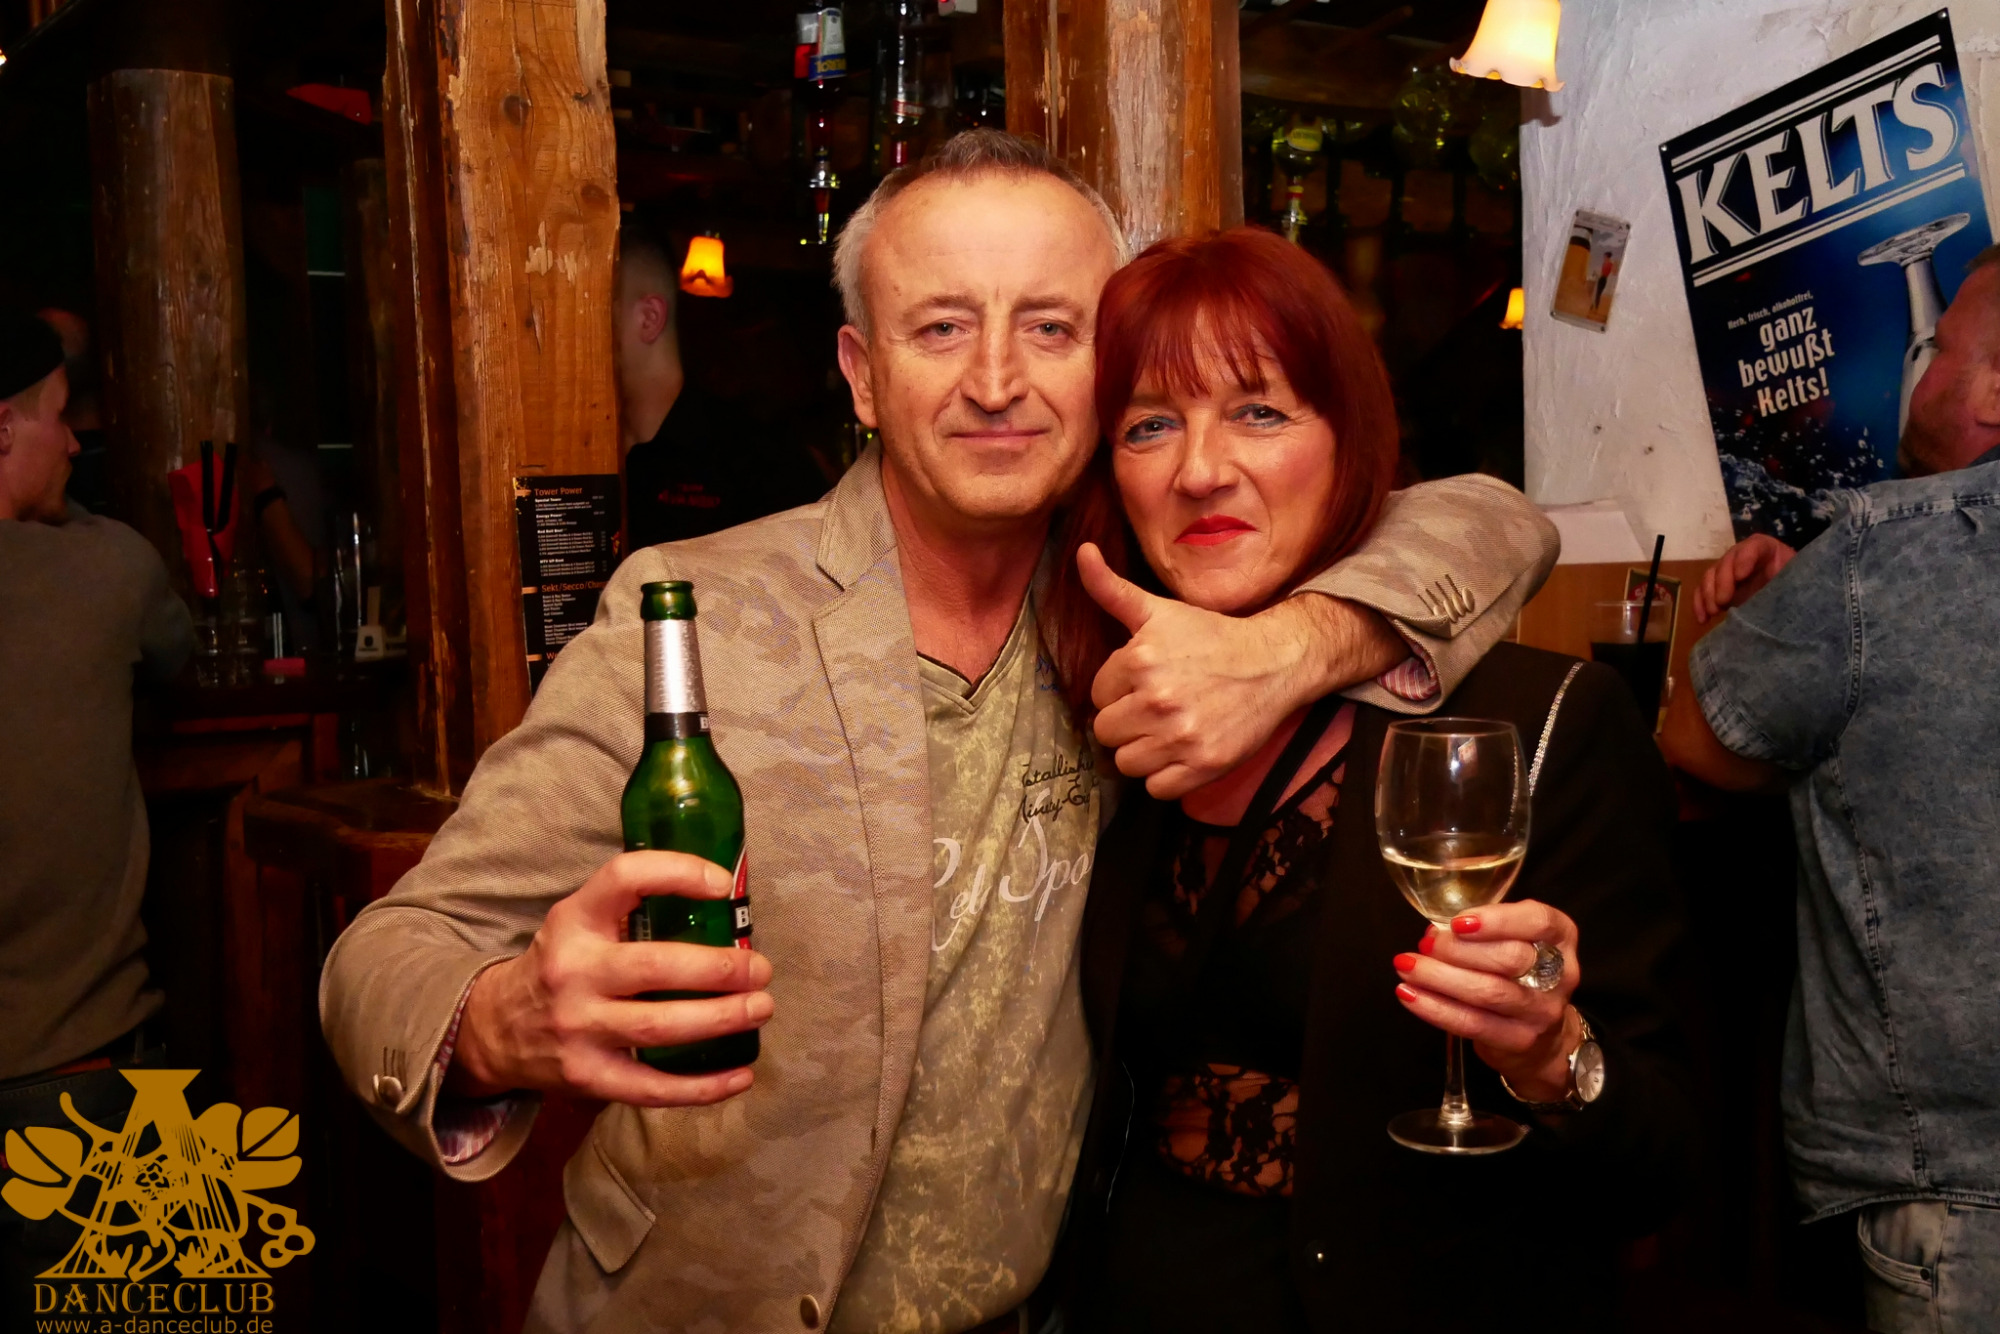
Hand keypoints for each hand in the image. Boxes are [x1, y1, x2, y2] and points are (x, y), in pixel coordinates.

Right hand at [449, 851, 773, 1106]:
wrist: (495, 1027)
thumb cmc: (562, 964)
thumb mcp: (579, 919)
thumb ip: (633, 907)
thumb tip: (725, 902)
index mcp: (575, 920)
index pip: (624, 879)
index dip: (678, 873)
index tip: (724, 886)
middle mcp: (574, 971)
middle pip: (656, 967)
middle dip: (720, 969)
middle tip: (761, 969)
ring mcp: (578, 1028)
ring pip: (660, 1027)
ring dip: (722, 1019)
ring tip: (761, 1008)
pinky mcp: (587, 1077)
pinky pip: (653, 1087)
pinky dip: (703, 1087)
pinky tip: (741, 1075)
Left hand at [1079, 542, 1401, 799]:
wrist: (1273, 663)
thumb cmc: (1211, 637)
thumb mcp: (1158, 610)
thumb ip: (1110, 588)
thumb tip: (1081, 552)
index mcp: (1139, 661)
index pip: (1098, 696)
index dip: (1120, 690)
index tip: (1147, 680)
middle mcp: (1157, 700)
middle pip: (1106, 733)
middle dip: (1127, 721)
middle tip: (1158, 706)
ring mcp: (1181, 737)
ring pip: (1127, 763)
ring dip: (1144, 751)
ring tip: (1169, 728)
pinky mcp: (1203, 766)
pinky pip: (1157, 788)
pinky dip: (1167, 776)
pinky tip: (1184, 749)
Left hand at [1392, 900, 1580, 1103]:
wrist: (1544, 1039)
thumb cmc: (1519, 975)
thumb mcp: (1516, 941)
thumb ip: (1484, 930)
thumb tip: (1435, 931)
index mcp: (1560, 938)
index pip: (1539, 921)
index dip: (1497, 919)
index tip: (1457, 921)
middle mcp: (1560, 974)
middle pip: (1510, 958)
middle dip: (1458, 949)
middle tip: (1426, 944)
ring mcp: (1543, 1011)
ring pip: (1488, 992)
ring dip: (1439, 977)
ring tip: (1407, 966)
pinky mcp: (1519, 1040)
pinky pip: (1472, 1023)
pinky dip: (1435, 1007)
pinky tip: (1409, 994)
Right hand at [1692, 534, 1795, 623]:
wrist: (1792, 603)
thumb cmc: (1798, 589)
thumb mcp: (1798, 583)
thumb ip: (1792, 584)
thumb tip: (1785, 593)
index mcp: (1767, 550)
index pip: (1753, 547)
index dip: (1744, 559)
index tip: (1741, 576)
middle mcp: (1744, 558)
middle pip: (1727, 561)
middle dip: (1722, 580)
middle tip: (1724, 600)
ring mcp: (1729, 574)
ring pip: (1710, 576)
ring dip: (1708, 594)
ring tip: (1714, 611)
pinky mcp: (1719, 590)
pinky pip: (1703, 593)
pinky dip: (1699, 605)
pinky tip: (1702, 619)